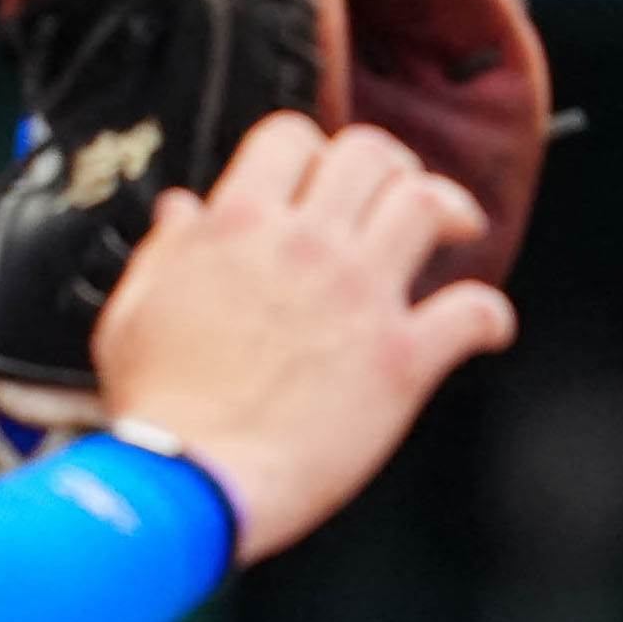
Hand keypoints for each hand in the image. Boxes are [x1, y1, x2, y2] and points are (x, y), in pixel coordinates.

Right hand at [89, 114, 518, 561]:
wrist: (190, 483)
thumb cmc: (159, 410)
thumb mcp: (134, 312)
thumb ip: (166, 252)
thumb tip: (183, 212)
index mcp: (237, 227)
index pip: (292, 138)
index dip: (312, 151)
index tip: (320, 179)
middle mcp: (306, 247)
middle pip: (371, 155)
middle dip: (389, 166)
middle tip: (396, 194)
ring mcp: (359, 298)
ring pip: (427, 205)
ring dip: (447, 210)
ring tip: (454, 231)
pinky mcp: (399, 360)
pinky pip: (470, 311)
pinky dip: (489, 316)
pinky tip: (486, 327)